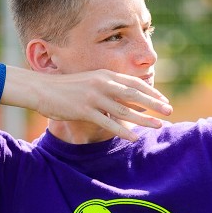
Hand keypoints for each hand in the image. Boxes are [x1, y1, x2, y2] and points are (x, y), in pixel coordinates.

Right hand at [37, 70, 172, 140]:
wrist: (41, 88)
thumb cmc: (67, 86)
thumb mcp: (90, 80)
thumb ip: (108, 86)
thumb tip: (125, 96)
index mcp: (105, 75)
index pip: (134, 83)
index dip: (151, 92)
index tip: (164, 100)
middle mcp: (102, 84)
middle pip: (134, 95)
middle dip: (154, 104)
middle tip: (170, 111)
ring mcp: (93, 97)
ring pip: (124, 110)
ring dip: (143, 119)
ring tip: (158, 125)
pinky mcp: (84, 110)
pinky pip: (107, 123)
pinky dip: (122, 131)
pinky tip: (133, 137)